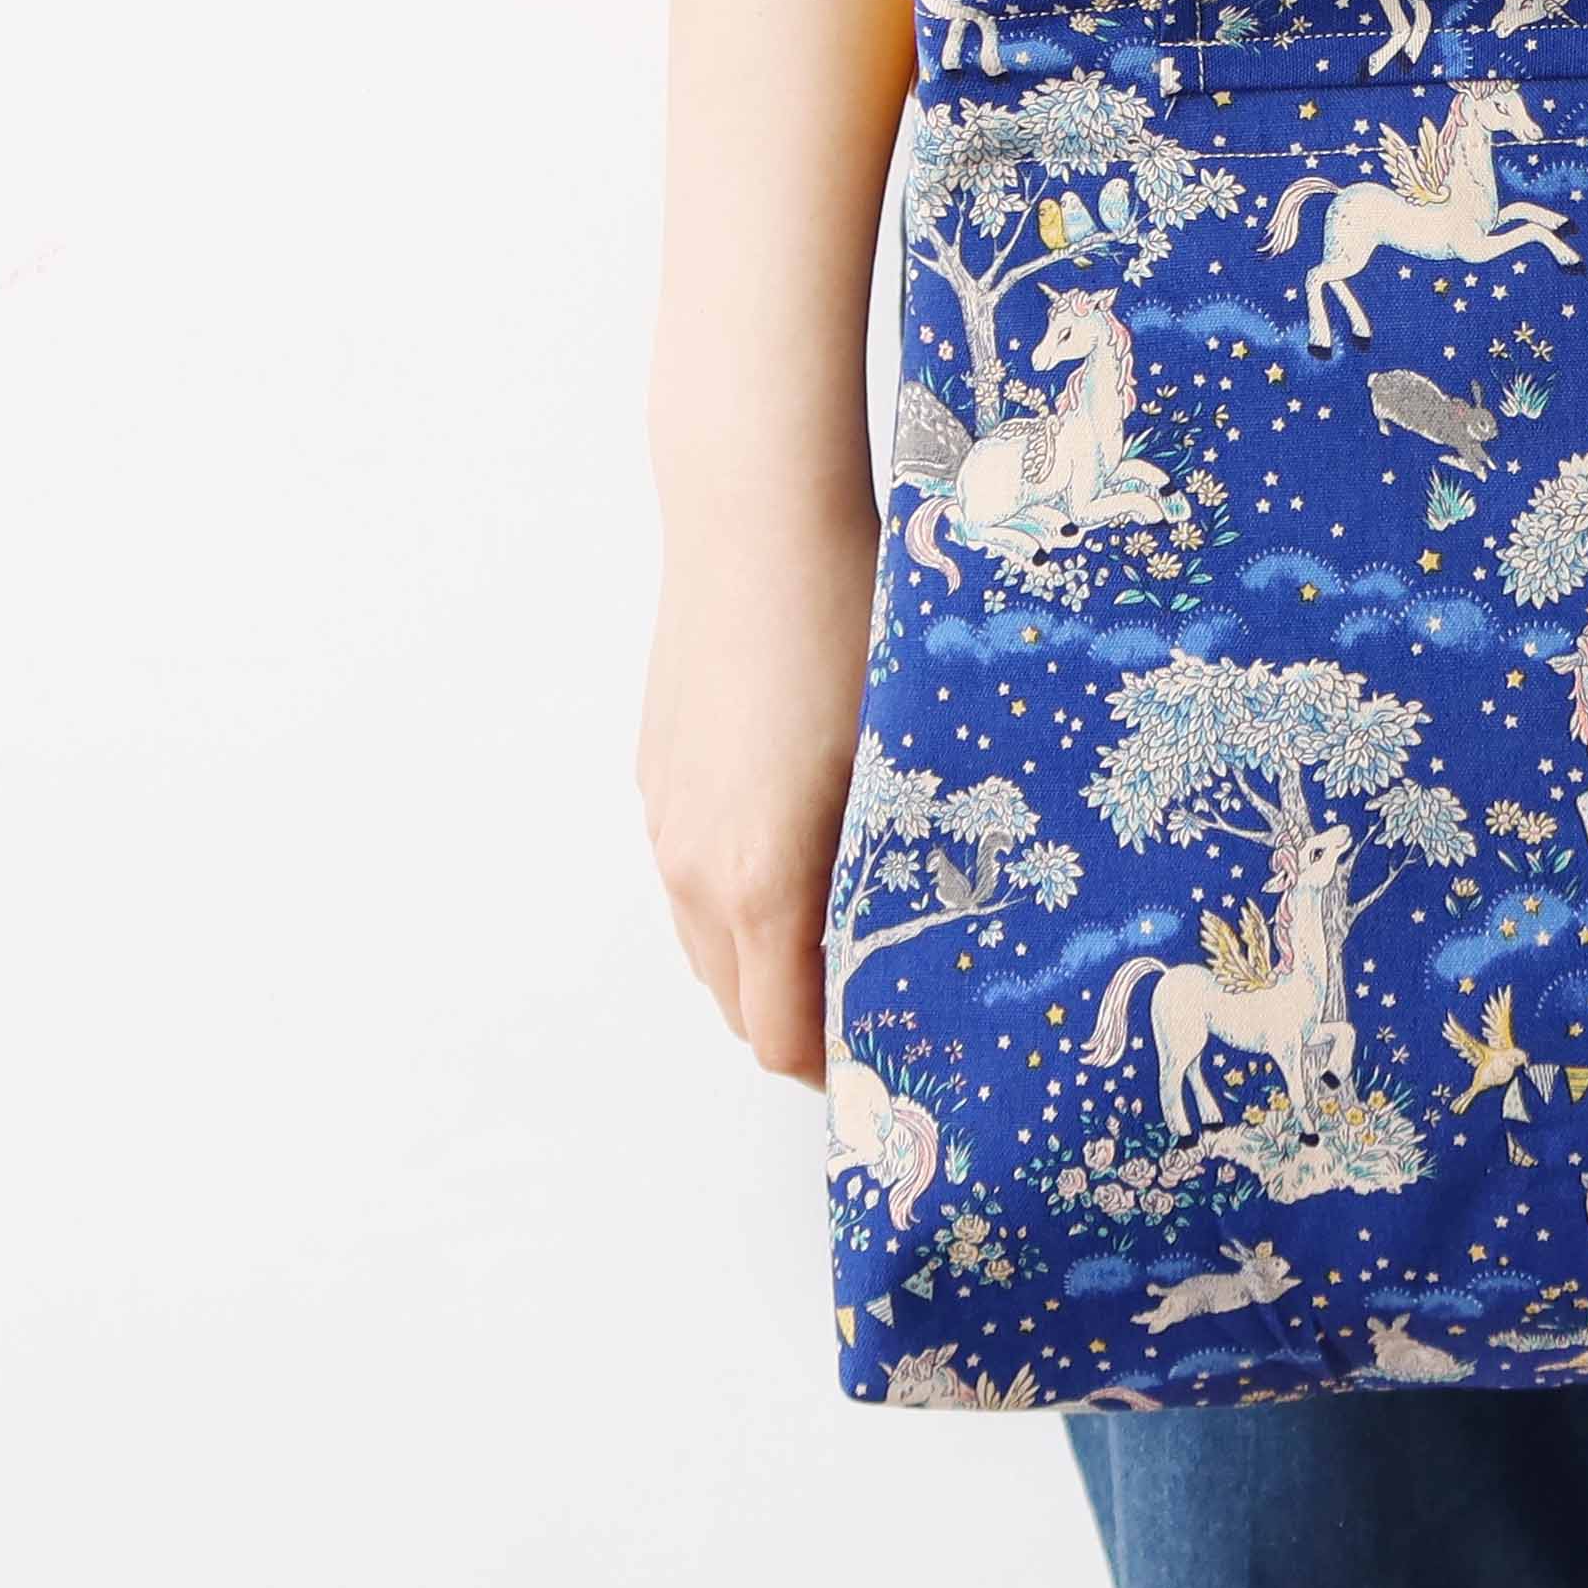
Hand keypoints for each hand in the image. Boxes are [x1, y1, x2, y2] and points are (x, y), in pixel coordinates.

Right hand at [637, 495, 882, 1082]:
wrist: (756, 519)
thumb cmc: (851, 629)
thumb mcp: (901, 761)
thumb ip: (896, 871)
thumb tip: (930, 946)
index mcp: (760, 880)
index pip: (779, 1036)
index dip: (837, 1068)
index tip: (896, 1059)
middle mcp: (694, 866)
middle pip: (737, 1003)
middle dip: (806, 1022)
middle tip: (888, 1004)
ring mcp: (666, 820)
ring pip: (707, 941)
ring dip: (766, 961)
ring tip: (849, 930)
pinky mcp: (657, 776)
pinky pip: (689, 875)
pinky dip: (735, 898)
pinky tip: (801, 845)